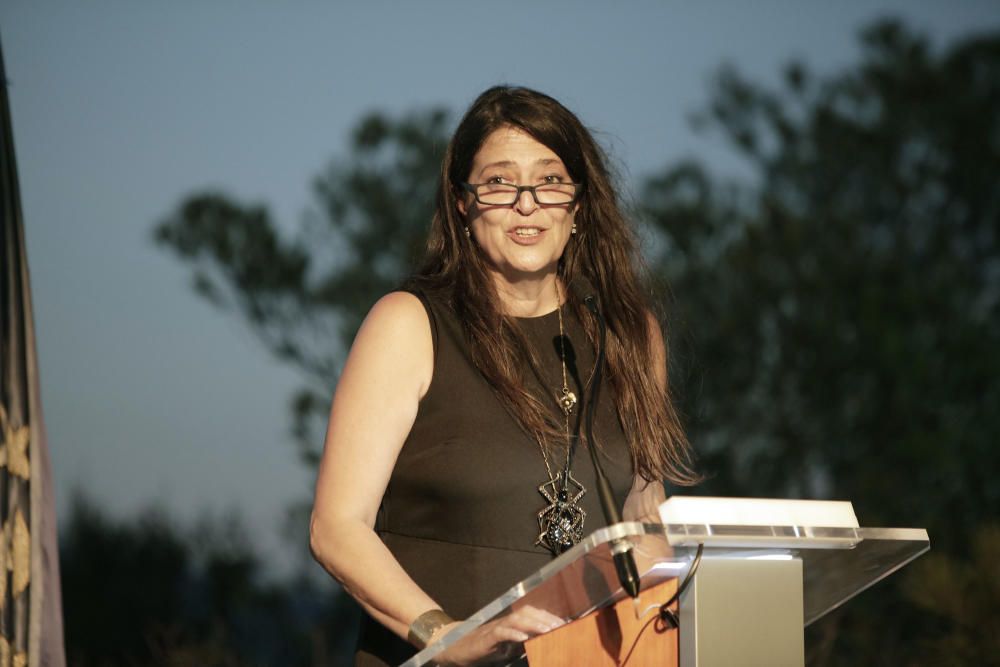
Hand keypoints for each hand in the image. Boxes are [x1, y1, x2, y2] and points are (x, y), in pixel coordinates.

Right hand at [430, 605, 564, 666]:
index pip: (533, 615)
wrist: (455, 650)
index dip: (549, 617)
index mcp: (512, 625)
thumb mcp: (508, 649)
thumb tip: (544, 645)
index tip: (566, 623)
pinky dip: (513, 634)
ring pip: (517, 620)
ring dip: (534, 624)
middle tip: (562, 626)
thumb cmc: (484, 650)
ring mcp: (495, 628)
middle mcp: (505, 622)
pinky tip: (524, 638)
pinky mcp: (486, 638)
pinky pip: (501, 632)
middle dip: (545, 618)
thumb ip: (524, 645)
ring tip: (548, 630)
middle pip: (527, 613)